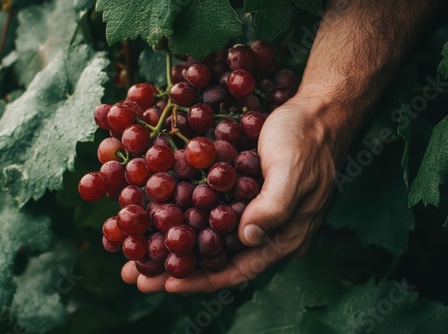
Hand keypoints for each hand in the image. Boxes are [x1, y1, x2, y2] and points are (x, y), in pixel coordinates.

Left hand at [121, 96, 342, 292]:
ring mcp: (253, 213)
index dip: (202, 279)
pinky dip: (185, 218)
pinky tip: (160, 216)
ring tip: (138, 249)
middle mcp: (267, 232)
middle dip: (178, 268)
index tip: (165, 283)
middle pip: (218, 259)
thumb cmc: (306, 138)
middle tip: (137, 275)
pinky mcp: (243, 194)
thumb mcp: (292, 169)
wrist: (315, 110)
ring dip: (176, 244)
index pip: (239, 270)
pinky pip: (210, 213)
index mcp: (285, 237)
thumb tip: (247, 237)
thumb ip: (274, 206)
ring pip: (210, 239)